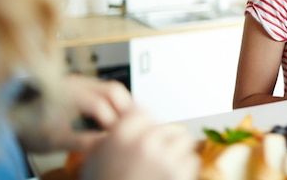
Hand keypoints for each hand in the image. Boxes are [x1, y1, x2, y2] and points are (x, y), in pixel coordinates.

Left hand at [16, 75, 133, 153]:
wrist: (11, 115)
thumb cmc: (29, 126)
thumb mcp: (55, 140)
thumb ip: (84, 142)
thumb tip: (108, 147)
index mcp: (69, 93)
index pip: (101, 107)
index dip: (114, 125)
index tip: (120, 139)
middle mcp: (77, 82)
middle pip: (114, 90)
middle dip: (126, 110)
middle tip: (132, 129)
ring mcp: (80, 81)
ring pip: (113, 88)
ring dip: (123, 105)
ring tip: (127, 125)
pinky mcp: (82, 84)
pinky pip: (106, 89)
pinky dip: (115, 102)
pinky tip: (116, 118)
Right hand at [81, 107, 199, 179]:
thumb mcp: (95, 158)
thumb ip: (111, 135)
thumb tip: (123, 116)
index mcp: (120, 135)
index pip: (143, 112)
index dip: (144, 125)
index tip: (144, 134)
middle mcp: (143, 142)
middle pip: (164, 126)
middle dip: (160, 141)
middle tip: (152, 158)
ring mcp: (164, 158)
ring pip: (182, 139)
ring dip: (176, 151)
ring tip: (162, 167)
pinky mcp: (179, 173)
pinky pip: (191, 160)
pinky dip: (184, 168)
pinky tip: (169, 177)